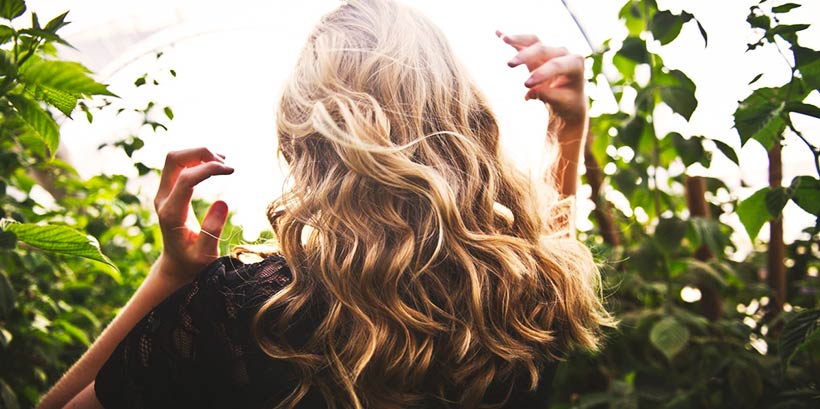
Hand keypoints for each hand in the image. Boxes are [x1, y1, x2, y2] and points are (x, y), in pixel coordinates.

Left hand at [153, 147, 233, 282]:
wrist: (176, 264)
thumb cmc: (193, 262)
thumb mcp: (206, 254)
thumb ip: (212, 230)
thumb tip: (223, 202)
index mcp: (171, 214)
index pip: (186, 178)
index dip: (209, 169)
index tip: (231, 170)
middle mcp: (163, 199)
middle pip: (174, 159)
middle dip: (200, 153)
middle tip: (225, 163)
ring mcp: (164, 193)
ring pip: (175, 159)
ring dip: (198, 154)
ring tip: (223, 163)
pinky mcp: (169, 191)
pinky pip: (179, 165)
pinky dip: (196, 159)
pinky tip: (215, 164)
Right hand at [497, 31, 587, 131]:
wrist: (568, 99)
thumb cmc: (567, 102)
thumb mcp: (561, 102)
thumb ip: (548, 96)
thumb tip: (529, 93)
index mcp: (575, 64)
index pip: (556, 65)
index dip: (541, 73)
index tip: (525, 85)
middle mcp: (563, 53)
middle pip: (542, 49)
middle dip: (525, 56)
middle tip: (509, 65)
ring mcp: (550, 50)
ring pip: (533, 41)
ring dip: (518, 39)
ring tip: (504, 39)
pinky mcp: (538, 52)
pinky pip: (525, 43)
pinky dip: (513, 40)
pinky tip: (498, 33)